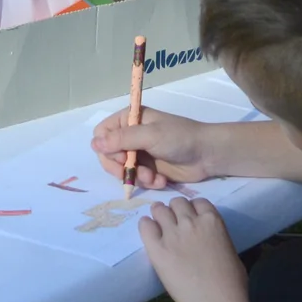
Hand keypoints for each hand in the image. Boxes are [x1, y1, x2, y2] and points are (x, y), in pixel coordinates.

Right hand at [93, 106, 219, 189]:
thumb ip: (122, 139)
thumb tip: (94, 143)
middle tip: (133, 175)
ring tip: (154, 178)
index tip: (120, 158)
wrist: (207, 155)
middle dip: (121, 168)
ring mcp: (140, 153)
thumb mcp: (150, 135)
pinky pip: (137, 179)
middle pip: (108, 155)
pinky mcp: (149, 168)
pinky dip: (148, 182)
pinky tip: (161, 181)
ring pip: (122, 170)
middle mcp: (131, 135)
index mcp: (129, 119)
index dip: (107, 149)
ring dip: (137, 177)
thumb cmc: (179, 138)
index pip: (102, 134)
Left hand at [138, 197, 248, 301]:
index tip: (191, 218)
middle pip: (177, 202)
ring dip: (159, 214)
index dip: (193, 209)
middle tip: (174, 222)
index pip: (198, 202)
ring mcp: (172, 234)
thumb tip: (211, 241)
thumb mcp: (230, 251)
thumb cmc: (231, 283)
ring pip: (159, 209)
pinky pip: (145, 226)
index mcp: (212, 220)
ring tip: (158, 223)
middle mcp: (190, 221)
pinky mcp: (157, 249)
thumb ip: (217, 238)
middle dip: (175, 210)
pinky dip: (146, 226)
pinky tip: (149, 230)